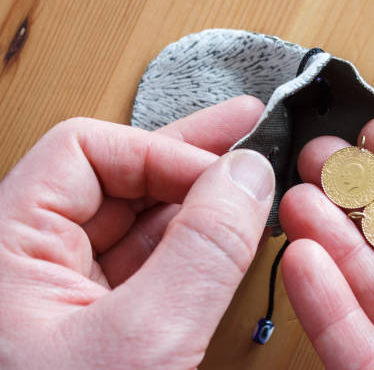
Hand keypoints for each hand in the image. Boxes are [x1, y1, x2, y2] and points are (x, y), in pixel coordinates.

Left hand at [0, 96, 274, 368]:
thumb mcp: (141, 344)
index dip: (163, 152)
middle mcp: (31, 257)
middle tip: (248, 128)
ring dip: (200, 195)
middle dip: (190, 155)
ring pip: (141, 218)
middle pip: (118, 177)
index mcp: (8, 245)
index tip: (228, 176)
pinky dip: (196, 242)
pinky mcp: (97, 317)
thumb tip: (248, 175)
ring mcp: (67, 289)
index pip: (89, 152)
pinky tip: (232, 225)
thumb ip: (201, 251)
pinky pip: (152, 261)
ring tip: (251, 166)